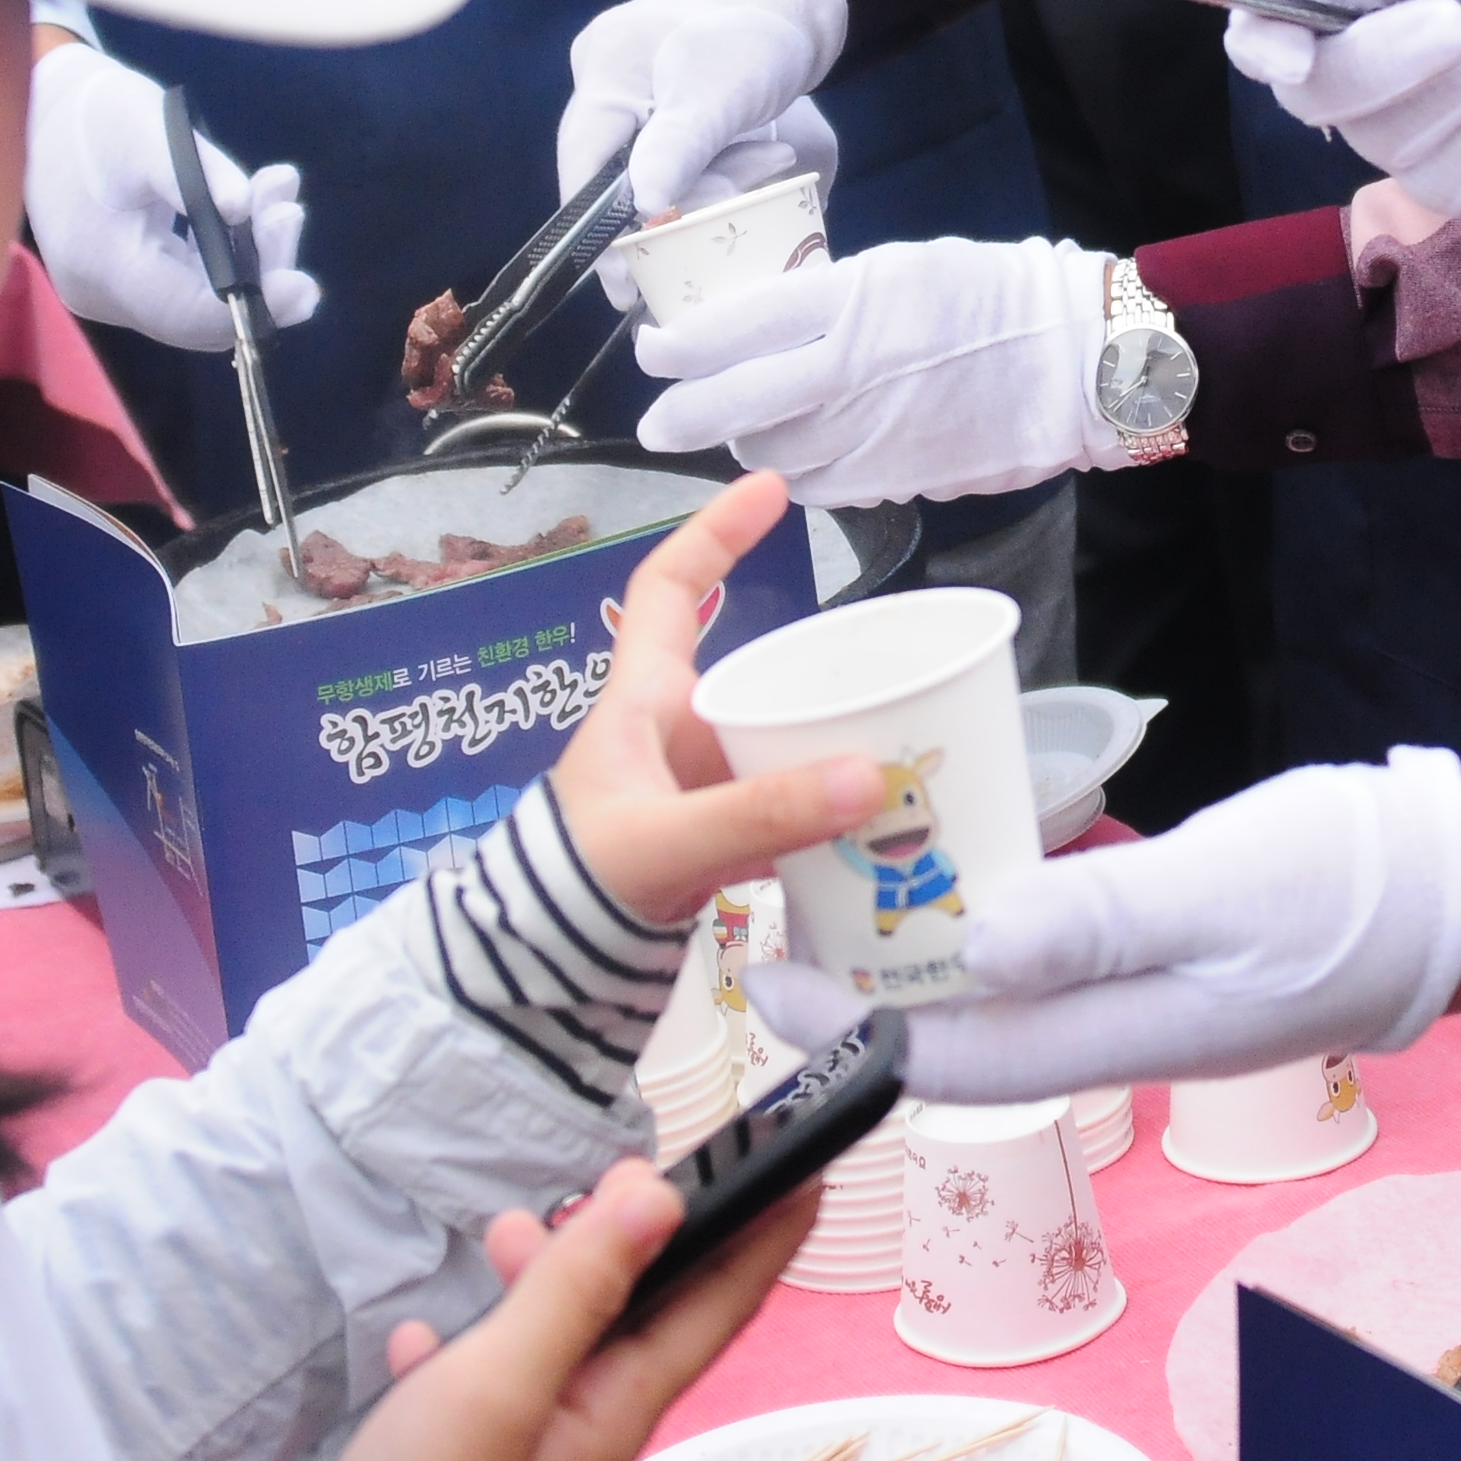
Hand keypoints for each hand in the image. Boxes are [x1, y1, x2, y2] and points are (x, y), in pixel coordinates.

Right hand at [24, 35, 319, 349]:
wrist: (46, 110)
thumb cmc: (96, 112)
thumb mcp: (148, 128)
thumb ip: (199, 173)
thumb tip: (245, 209)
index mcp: (101, 263)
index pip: (187, 312)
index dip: (251, 306)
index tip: (302, 288)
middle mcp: (103, 294)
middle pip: (202, 312)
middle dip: (261, 269)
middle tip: (291, 213)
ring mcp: (113, 292)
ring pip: (203, 297)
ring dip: (253, 252)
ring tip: (280, 192)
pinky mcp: (127, 279)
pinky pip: (190, 280)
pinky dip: (229, 247)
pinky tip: (259, 200)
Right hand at [324, 1157, 816, 1460]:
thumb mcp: (501, 1380)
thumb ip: (577, 1288)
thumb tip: (658, 1200)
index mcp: (616, 1405)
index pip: (717, 1305)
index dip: (768, 1238)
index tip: (810, 1171)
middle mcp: (584, 1422)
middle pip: (639, 1312)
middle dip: (641, 1235)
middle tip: (626, 1167)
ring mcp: (526, 1439)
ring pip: (558, 1339)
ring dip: (546, 1276)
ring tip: (510, 1230)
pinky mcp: (462, 1453)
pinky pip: (482, 1382)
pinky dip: (465, 1341)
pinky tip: (428, 1332)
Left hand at [547, 472, 884, 926]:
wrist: (544, 973)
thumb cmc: (580, 883)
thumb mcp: (668, 841)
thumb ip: (761, 814)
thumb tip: (870, 776)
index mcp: (644, 699)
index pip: (670, 587)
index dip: (714, 530)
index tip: (770, 488)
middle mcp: (676, 729)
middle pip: (757, 666)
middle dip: (824, 661)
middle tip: (900, 662)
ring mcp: (701, 784)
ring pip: (780, 735)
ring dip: (837, 738)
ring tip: (916, 739)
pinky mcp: (720, 838)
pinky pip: (789, 802)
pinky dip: (832, 810)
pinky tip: (883, 825)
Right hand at [559, 0, 846, 223]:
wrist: (783, 5)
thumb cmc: (757, 36)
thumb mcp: (725, 92)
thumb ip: (682, 146)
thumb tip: (645, 206)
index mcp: (607, 68)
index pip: (583, 164)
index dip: (598, 231)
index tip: (623, 283)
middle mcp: (602, 82)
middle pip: (613, 176)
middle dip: (674, 204)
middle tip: (735, 205)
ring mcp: (623, 95)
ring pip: (646, 172)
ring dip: (705, 185)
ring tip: (767, 162)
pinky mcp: (651, 110)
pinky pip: (667, 160)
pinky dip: (708, 171)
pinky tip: (755, 161)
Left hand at [630, 238, 1119, 508]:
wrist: (1076, 360)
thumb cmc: (992, 295)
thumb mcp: (896, 267)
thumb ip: (825, 298)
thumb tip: (760, 331)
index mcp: (850, 302)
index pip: (730, 330)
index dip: (676, 348)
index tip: (654, 351)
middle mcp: (850, 371)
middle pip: (732, 406)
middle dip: (679, 416)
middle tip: (658, 419)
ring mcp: (871, 433)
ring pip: (769, 456)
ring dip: (742, 446)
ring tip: (740, 430)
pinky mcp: (895, 478)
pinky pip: (818, 487)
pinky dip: (794, 475)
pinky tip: (798, 456)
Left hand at [753, 748, 1460, 1100]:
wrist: (1447, 889)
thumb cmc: (1344, 888)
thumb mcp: (1220, 889)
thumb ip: (1101, 922)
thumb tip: (975, 946)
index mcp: (1115, 1033)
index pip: (947, 1053)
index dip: (847, 1024)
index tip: (764, 973)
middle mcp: (1113, 1026)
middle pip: (957, 1025)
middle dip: (865, 983)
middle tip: (790, 905)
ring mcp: (1139, 990)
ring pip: (999, 982)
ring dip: (921, 943)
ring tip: (854, 875)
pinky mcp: (1161, 948)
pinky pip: (1048, 943)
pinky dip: (991, 907)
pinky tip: (970, 855)